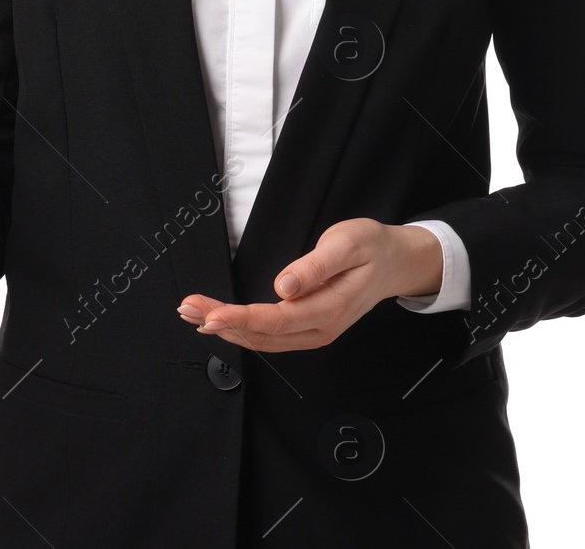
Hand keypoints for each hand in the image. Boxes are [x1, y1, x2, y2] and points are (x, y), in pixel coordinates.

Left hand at [175, 219, 441, 351]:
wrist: (397, 261)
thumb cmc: (372, 246)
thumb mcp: (348, 244)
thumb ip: (316, 266)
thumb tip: (284, 286)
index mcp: (329, 309)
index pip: (276, 320)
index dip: (240, 319)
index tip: (210, 314)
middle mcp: (320, 328)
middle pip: (263, 334)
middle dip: (222, 323)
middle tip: (187, 308)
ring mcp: (316, 332)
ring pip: (264, 339)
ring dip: (227, 329)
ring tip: (193, 314)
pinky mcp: (311, 327)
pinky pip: (272, 336)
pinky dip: (243, 330)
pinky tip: (223, 323)